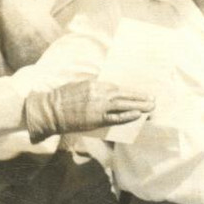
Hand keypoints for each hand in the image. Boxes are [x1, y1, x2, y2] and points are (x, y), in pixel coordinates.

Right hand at [25, 80, 154, 141]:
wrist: (51, 110)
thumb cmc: (62, 99)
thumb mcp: (79, 87)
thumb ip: (93, 89)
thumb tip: (106, 93)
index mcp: (95, 84)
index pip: (118, 87)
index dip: (131, 91)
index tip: (141, 92)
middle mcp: (99, 93)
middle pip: (124, 95)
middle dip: (140, 97)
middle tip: (153, 99)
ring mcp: (99, 106)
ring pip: (124, 105)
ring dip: (139, 106)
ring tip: (151, 107)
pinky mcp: (97, 118)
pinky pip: (116, 117)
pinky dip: (128, 116)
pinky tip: (138, 115)